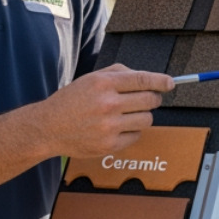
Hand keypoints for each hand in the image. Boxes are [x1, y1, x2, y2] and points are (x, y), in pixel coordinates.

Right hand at [34, 64, 173, 157]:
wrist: (48, 128)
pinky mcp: (109, 145)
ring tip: (128, 114)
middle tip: (148, 98)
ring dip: (142, 115)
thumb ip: (118, 73)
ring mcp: (109, 126)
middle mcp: (108, 104)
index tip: (170, 83)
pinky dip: (132, 131)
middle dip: (153, 98)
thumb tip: (145, 78)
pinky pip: (136, 136)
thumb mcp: (90, 79)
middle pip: (150, 100)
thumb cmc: (70, 102)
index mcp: (103, 83)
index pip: (143, 80)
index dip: (161, 81)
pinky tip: (118, 127)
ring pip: (147, 119)